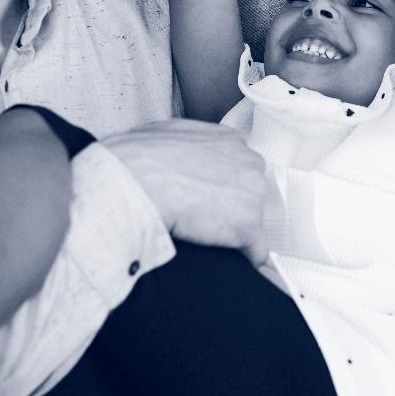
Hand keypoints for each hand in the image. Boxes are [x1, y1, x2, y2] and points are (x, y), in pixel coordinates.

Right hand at [102, 120, 271, 264]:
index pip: (240, 164)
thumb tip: (177, 154)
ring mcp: (253, 196)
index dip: (224, 183)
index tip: (212, 194)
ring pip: (253, 219)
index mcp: (229, 140)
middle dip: (233, 204)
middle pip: (251, 190)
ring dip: (234, 230)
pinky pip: (257, 250)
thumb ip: (189, 142)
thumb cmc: (141, 157)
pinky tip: (237, 263)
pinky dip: (247, 259)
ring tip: (206, 237)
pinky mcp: (248, 227)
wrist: (137, 180)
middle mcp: (249, 163)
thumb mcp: (167, 132)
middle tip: (205, 216)